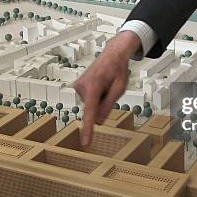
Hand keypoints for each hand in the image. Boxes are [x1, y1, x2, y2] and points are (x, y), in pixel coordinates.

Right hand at [74, 30, 140, 146]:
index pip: (90, 112)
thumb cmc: (117, 68)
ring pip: (91, 104)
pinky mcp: (77, 87)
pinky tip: (101, 84)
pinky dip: (96, 96)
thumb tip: (99, 122)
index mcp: (93, 85)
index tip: (85, 142)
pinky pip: (88, 99)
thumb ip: (108, 105)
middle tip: (110, 87)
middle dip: (103, 104)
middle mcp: (81, 86)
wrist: (112, 54)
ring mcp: (77, 86)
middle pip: (93, 108)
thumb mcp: (119, 88)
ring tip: (106, 84)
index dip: (88, 129)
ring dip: (100, 99)